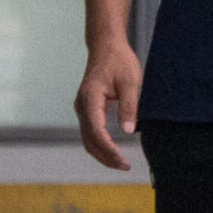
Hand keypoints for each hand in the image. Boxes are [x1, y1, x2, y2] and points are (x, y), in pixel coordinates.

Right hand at [74, 40, 142, 171]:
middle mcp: (82, 105)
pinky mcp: (86, 109)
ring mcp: (82, 108)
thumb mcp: (130, 81)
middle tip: (125, 166)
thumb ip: (129, 106)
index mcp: (90, 98)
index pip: (96, 130)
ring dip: (102, 153)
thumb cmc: (119, 61)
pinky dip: (99, 145)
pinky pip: (89, 132)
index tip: (122, 158)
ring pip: (87, 139)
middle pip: (89, 139)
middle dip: (105, 156)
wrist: (106, 46)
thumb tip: (128, 132)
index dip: (108, 147)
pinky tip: (112, 151)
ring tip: (121, 163)